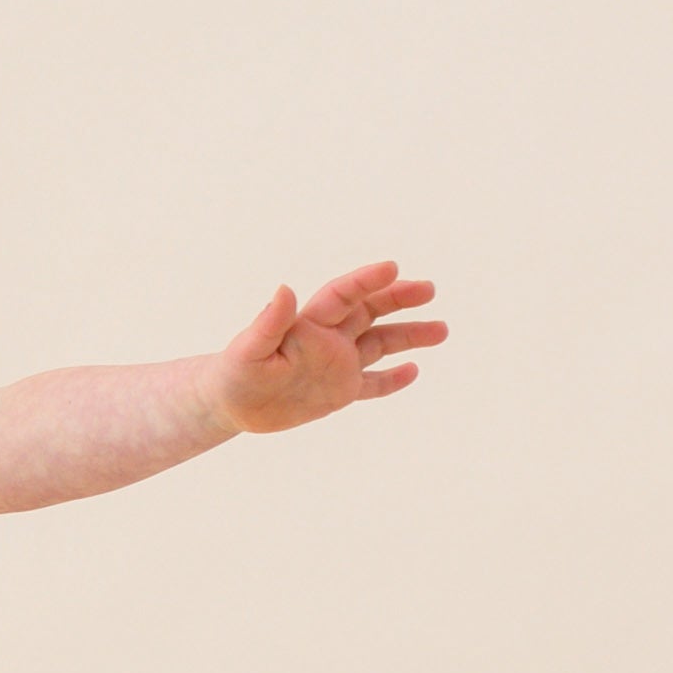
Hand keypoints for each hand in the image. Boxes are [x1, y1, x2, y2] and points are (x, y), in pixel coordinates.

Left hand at [209, 261, 445, 434]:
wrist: (231, 404)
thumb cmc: (235, 373)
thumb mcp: (249, 350)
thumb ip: (269, 322)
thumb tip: (284, 289)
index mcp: (310, 324)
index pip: (344, 295)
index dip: (366, 281)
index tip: (392, 268)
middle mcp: (330, 338)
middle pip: (371, 311)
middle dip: (399, 298)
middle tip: (429, 289)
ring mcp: (338, 363)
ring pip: (381, 344)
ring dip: (410, 336)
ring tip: (441, 330)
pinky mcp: (340, 390)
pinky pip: (373, 383)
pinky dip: (393, 379)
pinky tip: (414, 370)